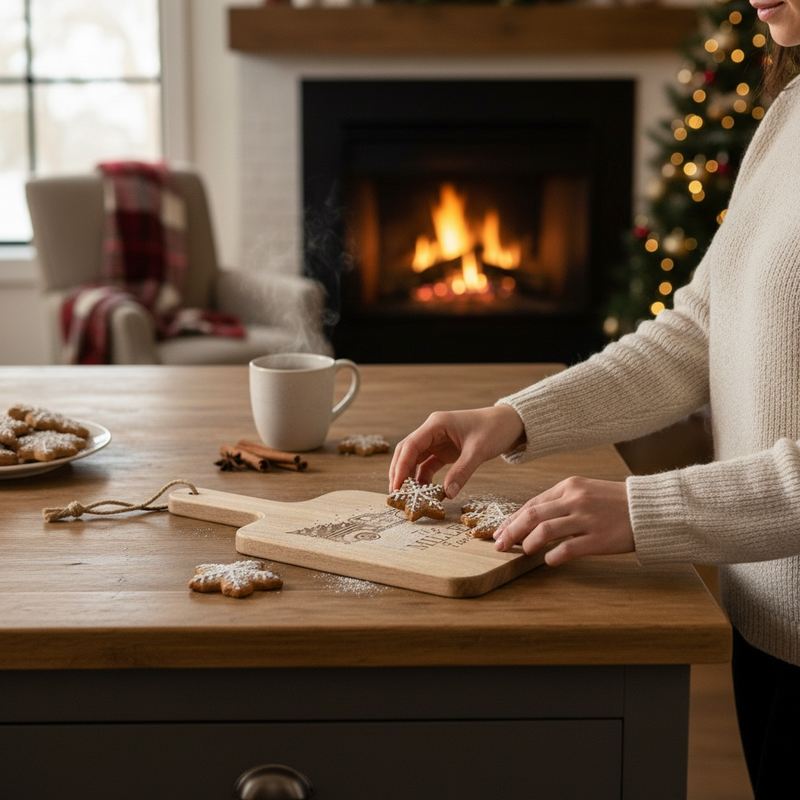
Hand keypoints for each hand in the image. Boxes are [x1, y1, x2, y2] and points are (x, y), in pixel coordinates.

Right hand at [389, 405, 524, 498]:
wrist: (510, 423)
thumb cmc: (494, 429)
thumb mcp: (478, 451)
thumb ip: (462, 472)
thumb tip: (448, 494)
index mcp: (436, 424)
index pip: (410, 446)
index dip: (401, 466)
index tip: (396, 486)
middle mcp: (432, 431)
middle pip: (407, 452)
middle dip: (399, 473)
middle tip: (396, 495)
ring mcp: (437, 441)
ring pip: (414, 460)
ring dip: (410, 477)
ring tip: (407, 497)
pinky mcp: (444, 451)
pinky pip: (427, 466)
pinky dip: (424, 479)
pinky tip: (425, 493)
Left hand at [493, 477, 633, 566]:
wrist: (650, 508)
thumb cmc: (616, 502)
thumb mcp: (586, 492)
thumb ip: (560, 502)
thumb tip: (532, 519)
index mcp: (569, 486)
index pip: (532, 503)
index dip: (512, 519)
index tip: (499, 531)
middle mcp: (575, 500)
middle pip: (532, 516)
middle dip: (511, 531)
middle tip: (499, 545)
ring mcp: (587, 519)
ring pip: (545, 531)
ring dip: (528, 543)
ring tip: (523, 552)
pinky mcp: (598, 538)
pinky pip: (567, 549)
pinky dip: (553, 556)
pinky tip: (549, 561)